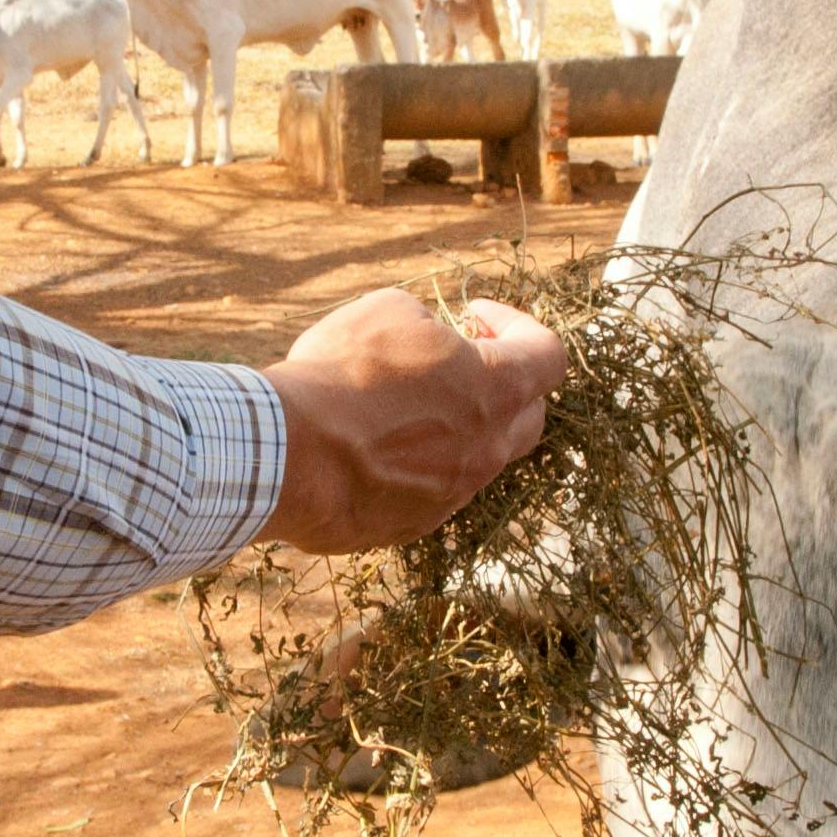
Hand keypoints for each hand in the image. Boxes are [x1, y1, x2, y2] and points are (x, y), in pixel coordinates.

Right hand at [259, 292, 567, 552]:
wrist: (287, 456)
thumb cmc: (341, 374)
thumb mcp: (386, 311)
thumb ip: (425, 322)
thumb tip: (426, 336)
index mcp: (496, 390)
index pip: (549, 356)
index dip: (519, 326)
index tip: (475, 315)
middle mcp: (488, 450)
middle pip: (528, 416)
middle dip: (504, 382)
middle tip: (460, 360)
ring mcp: (453, 495)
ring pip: (477, 458)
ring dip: (457, 427)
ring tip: (405, 404)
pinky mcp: (413, 525)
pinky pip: (431, 490)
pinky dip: (416, 465)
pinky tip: (371, 447)